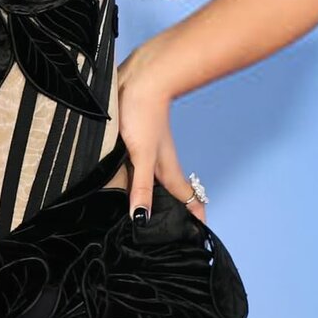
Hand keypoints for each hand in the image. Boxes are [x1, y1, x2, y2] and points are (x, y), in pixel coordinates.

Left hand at [116, 49, 206, 226]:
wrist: (138, 79)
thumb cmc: (144, 113)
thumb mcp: (141, 156)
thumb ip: (142, 186)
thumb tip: (143, 218)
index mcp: (166, 169)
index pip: (187, 198)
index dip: (195, 218)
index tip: (198, 238)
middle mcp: (158, 162)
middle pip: (169, 192)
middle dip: (171, 211)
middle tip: (166, 233)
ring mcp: (146, 149)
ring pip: (152, 178)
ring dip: (150, 194)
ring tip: (143, 214)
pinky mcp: (131, 138)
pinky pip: (134, 164)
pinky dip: (131, 176)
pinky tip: (119, 180)